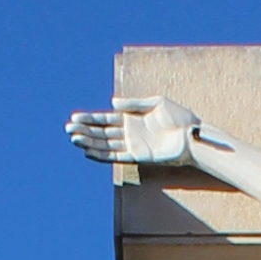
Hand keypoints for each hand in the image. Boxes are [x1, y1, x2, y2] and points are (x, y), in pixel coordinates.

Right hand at [65, 96, 203, 174]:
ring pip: (105, 144)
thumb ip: (133, 104)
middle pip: (101, 132)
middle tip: (67, 129)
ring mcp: (132, 145)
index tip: (74, 118)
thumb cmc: (179, 118)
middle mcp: (129, 133)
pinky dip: (102, 155)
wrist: (192, 136)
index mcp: (131, 118)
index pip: (105, 119)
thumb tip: (112, 103)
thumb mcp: (156, 103)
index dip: (90, 119)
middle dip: (84, 131)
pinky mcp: (138, 157)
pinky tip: (88, 152)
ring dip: (89, 142)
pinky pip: (116, 156)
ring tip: (73, 139)